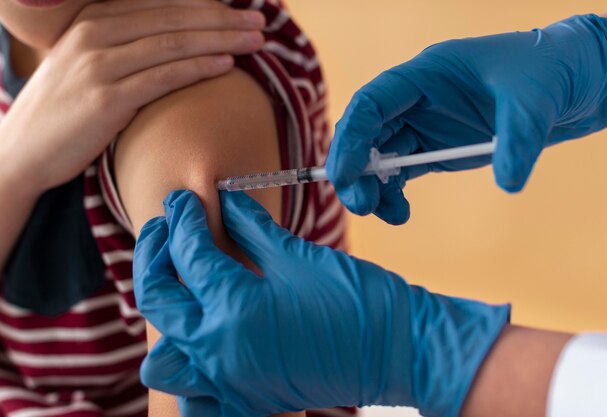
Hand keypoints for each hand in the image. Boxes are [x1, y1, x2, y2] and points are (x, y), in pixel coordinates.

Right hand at [0, 0, 264, 193]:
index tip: (241, 11)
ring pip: (173, 43)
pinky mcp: (106, 98)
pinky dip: (198, 68)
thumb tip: (177, 42)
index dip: (206, 6)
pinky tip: (227, 64)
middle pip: (174, 18)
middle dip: (223, 19)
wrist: (25, 149)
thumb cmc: (66, 109)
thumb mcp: (90, 64)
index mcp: (94, 20)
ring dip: (221, 39)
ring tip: (255, 41)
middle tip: (260, 23)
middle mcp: (96, 34)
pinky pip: (163, 77)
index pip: (162, 4)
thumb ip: (126, 46)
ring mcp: (99, 64)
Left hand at [133, 190, 509, 416]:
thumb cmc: (358, 300)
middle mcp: (220, 351)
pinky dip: (188, 362)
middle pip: (157, 298)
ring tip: (178, 281)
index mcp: (235, 309)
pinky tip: (201, 333)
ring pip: (163, 354)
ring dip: (163, 313)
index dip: (184, 217)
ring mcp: (230, 381)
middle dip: (153, 253)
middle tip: (168, 225)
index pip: (190, 253)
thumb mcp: (299, 256)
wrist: (400, 353)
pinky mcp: (246, 396)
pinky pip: (196, 387)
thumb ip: (252, 228)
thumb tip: (226, 200)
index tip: (184, 199)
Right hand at [327, 14, 606, 223]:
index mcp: (427, 73)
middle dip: (355, 169)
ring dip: (372, 187)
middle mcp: (416, 99)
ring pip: (378, 156)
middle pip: (365, 133)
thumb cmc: (549, 71)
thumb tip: (509, 182)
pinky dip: (393, 194)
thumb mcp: (535, 100)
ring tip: (389, 215)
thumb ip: (519, 140)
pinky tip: (401, 213)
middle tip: (361, 204)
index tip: (344, 175)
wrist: (572, 79)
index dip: (351, 138)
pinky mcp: (435, 148)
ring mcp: (424, 124)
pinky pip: (401, 172)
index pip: (372, 103)